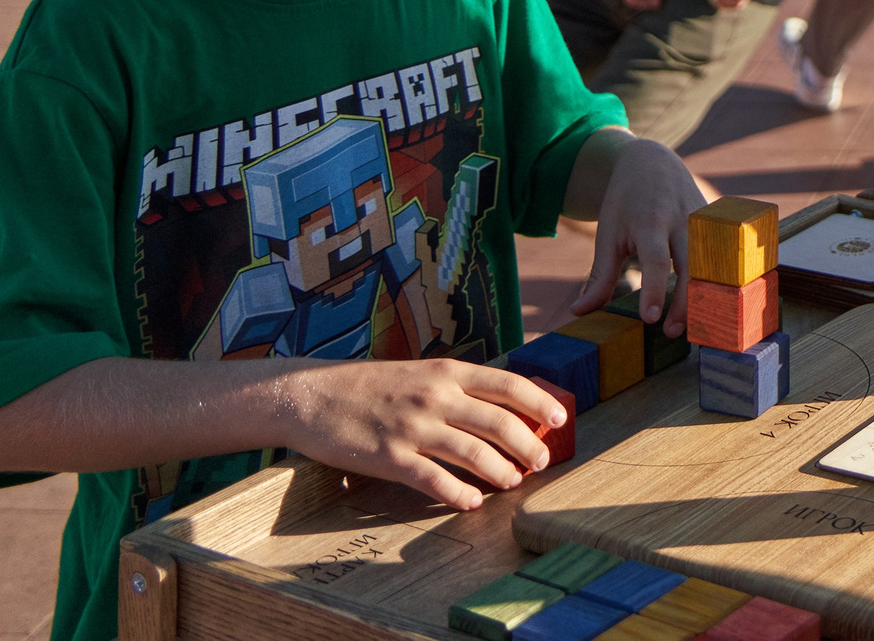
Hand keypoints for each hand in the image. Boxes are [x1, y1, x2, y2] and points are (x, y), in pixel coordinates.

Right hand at [282, 357, 562, 509]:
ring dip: (501, 471)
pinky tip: (472, 502)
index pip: (508, 384)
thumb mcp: (420, 372)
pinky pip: (434, 479)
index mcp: (446, 372)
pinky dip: (458, 493)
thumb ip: (457, 386)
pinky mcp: (389, 457)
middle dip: (529, 444)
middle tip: (541, 461)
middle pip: (499, 422)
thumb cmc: (369, 385)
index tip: (562, 417)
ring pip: (474, 452)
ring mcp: (413, 428)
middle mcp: (435, 397)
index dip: (540, 402)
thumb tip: (500, 406)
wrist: (311, 394)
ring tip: (514, 481)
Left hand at [569, 135, 702, 335]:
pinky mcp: (717, 225)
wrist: (651, 162)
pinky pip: (722, 257)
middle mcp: (682, 220)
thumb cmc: (625, 203)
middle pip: (692, 265)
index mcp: (651, 221)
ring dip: (706, 296)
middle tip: (672, 333)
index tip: (650, 318)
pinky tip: (712, 306)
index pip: (656, 260)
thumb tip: (579, 313)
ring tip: (693, 326)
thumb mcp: (608, 234)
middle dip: (685, 301)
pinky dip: (718, 282)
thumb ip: (600, 275)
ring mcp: (704, 221)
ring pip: (713, 264)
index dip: (654, 290)